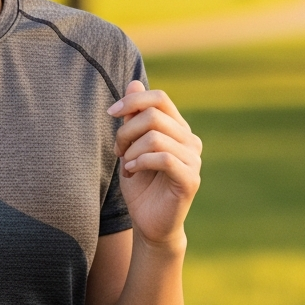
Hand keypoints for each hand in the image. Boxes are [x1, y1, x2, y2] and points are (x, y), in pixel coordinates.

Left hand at [109, 81, 201, 247]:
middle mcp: (190, 140)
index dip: (133, 100)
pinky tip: (132, 172)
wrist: (149, 223)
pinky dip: (141, 162)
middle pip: (154, 116)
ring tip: (126, 165)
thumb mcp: (130, 146)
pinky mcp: (190, 179)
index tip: (111, 113)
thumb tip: (133, 82)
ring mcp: (194, 159)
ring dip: (131, 150)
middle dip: (126, 131)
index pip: (159, 98)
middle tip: (118, 151)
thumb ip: (133, 118)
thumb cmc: (140, 184)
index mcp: (178, 128)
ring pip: (156, 137)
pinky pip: (164, 158)